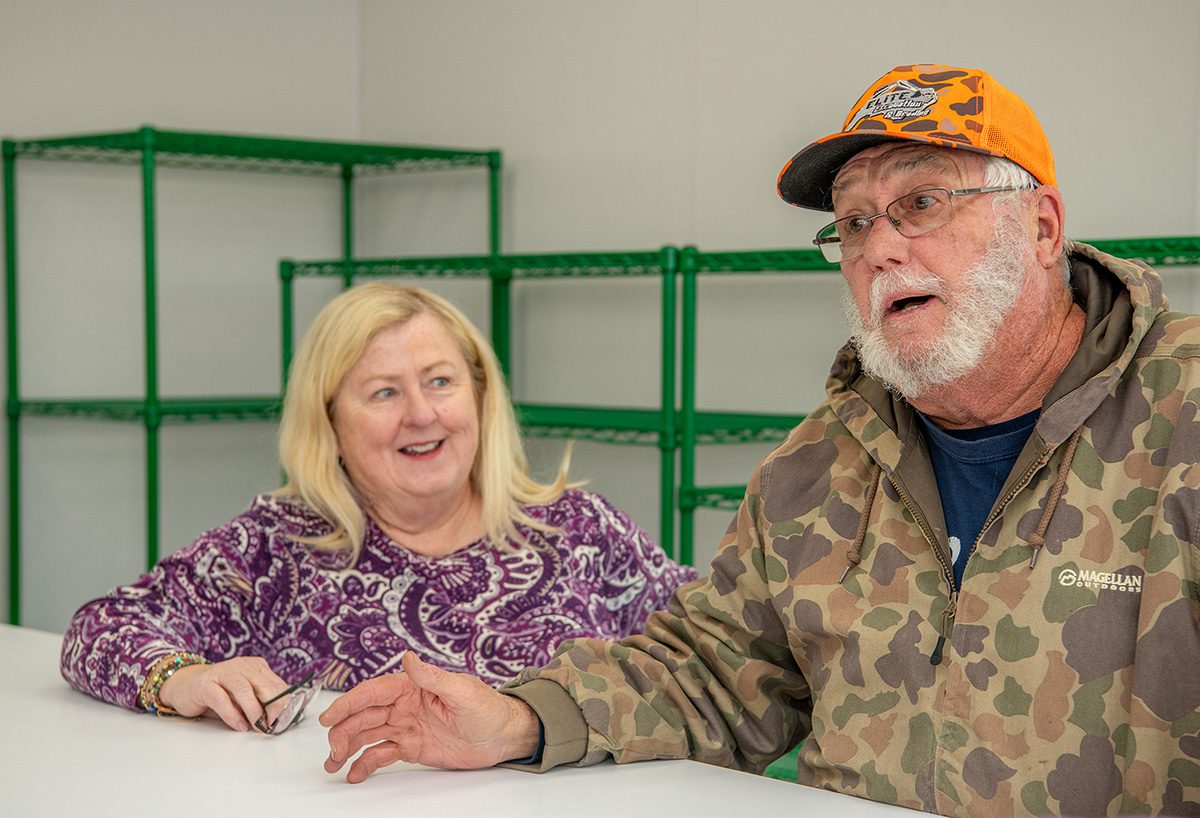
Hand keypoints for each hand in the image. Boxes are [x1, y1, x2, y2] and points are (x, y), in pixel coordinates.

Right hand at [157, 656, 290, 731]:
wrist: (185, 686)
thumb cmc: (219, 693)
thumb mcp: (243, 696)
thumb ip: (259, 702)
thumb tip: (279, 719)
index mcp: (255, 667)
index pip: (276, 683)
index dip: (284, 702)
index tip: (288, 719)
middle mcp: (241, 666)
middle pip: (263, 684)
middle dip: (273, 706)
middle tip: (276, 724)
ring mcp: (223, 672)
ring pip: (244, 689)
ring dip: (254, 710)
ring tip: (258, 727)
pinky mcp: (205, 684)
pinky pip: (221, 699)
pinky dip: (232, 714)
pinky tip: (239, 725)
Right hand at [320, 652, 540, 783]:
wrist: (504, 736)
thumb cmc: (488, 708)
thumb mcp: (462, 691)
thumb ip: (432, 677)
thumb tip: (408, 657)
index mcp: (413, 687)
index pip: (373, 693)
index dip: (348, 703)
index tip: (328, 717)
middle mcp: (405, 706)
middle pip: (364, 716)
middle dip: (343, 731)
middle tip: (331, 750)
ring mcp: (407, 727)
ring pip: (368, 735)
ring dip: (348, 747)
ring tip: (333, 764)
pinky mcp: (413, 748)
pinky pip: (383, 754)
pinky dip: (366, 763)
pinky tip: (354, 773)